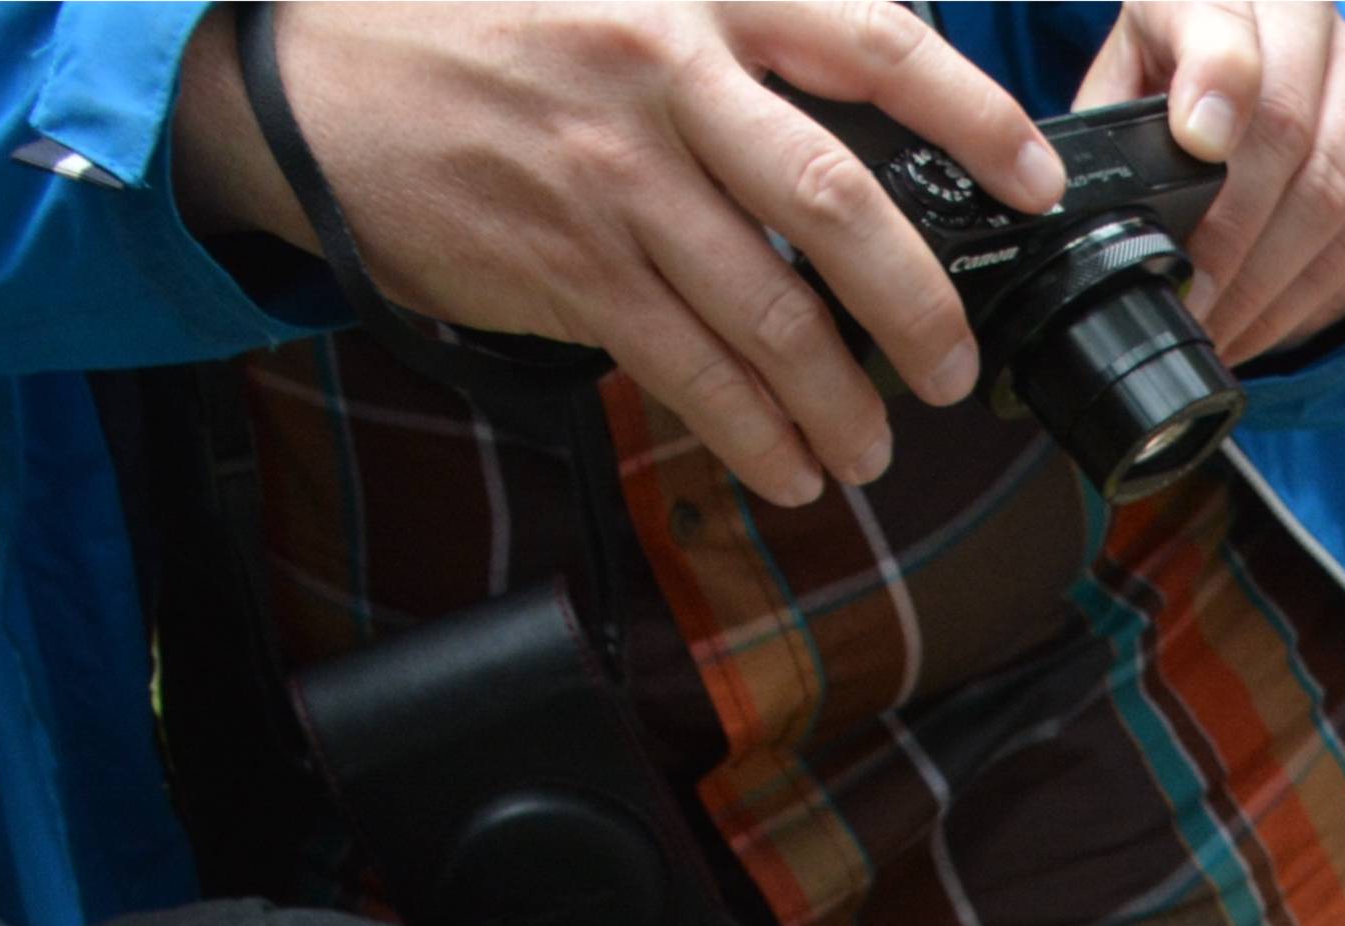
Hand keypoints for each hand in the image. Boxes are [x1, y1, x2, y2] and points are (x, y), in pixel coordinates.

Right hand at [170, 2, 1064, 509]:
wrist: (305, 74)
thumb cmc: (485, 27)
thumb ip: (739, 43)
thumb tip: (869, 130)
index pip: (874, 42)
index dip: (976, 115)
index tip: (1040, 182)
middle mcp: (663, 74)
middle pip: (839, 204)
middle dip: (921, 309)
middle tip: (955, 370)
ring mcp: (611, 175)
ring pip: (769, 313)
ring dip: (839, 402)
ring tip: (872, 448)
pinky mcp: (563, 263)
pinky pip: (686, 367)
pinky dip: (752, 430)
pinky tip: (788, 463)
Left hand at [1079, 1, 1344, 366]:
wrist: (1257, 81)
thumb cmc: (1174, 87)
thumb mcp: (1124, 87)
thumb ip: (1112, 128)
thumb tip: (1067, 200)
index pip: (1227, 25)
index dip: (1218, 81)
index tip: (1199, 142)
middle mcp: (1305, 19)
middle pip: (1287, 125)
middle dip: (1231, 234)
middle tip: (1192, 299)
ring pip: (1333, 188)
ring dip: (1270, 280)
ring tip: (1220, 328)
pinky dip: (1311, 294)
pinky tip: (1262, 323)